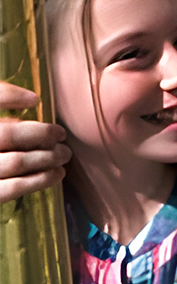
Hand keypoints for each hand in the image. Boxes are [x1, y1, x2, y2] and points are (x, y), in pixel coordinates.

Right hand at [0, 84, 71, 203]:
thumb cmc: (0, 148)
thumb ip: (0, 105)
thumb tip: (30, 100)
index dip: (9, 96)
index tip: (33, 99)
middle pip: (8, 135)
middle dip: (41, 133)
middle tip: (61, 134)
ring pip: (17, 162)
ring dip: (48, 157)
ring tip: (63, 153)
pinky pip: (14, 187)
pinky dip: (41, 179)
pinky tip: (57, 174)